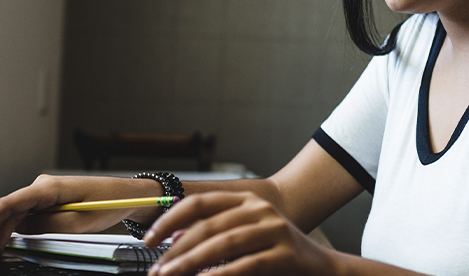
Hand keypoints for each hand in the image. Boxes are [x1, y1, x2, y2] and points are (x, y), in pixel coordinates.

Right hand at [0, 174, 160, 249]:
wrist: (128, 195)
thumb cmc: (108, 203)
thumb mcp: (77, 222)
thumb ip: (46, 225)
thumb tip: (21, 228)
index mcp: (50, 187)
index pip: (12, 202)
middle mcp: (43, 186)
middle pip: (12, 210)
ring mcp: (46, 192)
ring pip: (19, 213)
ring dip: (8, 230)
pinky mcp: (50, 199)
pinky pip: (30, 213)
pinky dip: (20, 227)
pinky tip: (11, 240)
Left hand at [144, 191, 338, 275]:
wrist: (321, 267)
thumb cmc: (275, 254)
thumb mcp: (242, 238)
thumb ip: (212, 235)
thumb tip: (173, 240)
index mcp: (246, 199)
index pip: (199, 202)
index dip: (169, 219)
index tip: (148, 239)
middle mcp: (260, 209)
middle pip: (208, 225)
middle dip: (176, 249)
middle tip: (156, 268)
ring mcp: (275, 229)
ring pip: (224, 243)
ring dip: (191, 261)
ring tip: (170, 275)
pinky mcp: (285, 253)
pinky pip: (247, 264)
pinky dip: (221, 274)